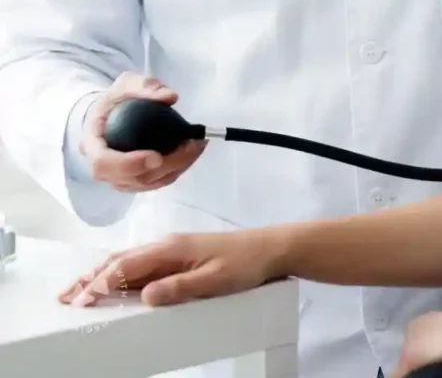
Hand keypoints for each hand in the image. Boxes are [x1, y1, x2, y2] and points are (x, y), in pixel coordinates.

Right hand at [57, 230, 278, 307]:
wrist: (271, 249)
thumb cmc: (245, 264)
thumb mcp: (214, 280)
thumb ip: (179, 288)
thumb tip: (144, 296)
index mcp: (172, 249)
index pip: (126, 266)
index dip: (99, 284)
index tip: (77, 302)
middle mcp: (168, 246)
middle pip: (121, 260)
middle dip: (91, 277)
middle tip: (64, 297)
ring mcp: (174, 250)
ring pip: (130, 261)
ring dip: (103, 275)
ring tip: (80, 291)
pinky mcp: (181, 256)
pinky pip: (144, 264)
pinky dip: (122, 274)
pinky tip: (117, 285)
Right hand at [80, 72, 205, 192]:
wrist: (110, 114)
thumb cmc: (116, 101)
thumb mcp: (126, 84)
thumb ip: (144, 86)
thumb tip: (169, 97)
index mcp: (93, 143)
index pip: (103, 163)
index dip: (129, 164)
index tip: (156, 156)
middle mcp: (103, 167)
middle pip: (130, 179)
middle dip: (164, 166)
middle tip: (190, 146)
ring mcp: (118, 177)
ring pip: (146, 184)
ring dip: (176, 169)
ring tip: (197, 147)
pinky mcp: (134, 180)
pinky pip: (155, 182)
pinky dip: (177, 170)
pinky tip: (192, 152)